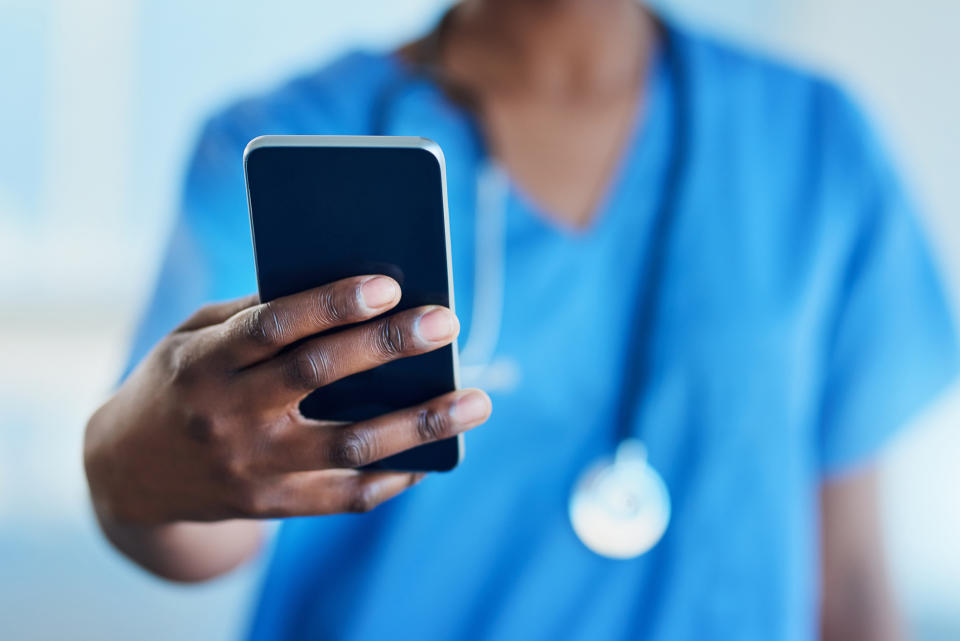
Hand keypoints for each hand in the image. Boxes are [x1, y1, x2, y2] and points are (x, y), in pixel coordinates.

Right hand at [84, 275, 490, 525]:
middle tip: (446, 323)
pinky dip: (393, 477)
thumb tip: (350, 293)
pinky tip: (432, 457)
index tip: (388, 284)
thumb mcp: (195, 336)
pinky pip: (344, 497)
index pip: (273, 326)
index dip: (331, 304)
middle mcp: (227, 415)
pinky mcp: (269, 504)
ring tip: (475, 401)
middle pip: (318, 376)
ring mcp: (251, 466)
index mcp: (204, 362)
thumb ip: (258, 315)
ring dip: (419, 423)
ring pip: (348, 445)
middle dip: (388, 346)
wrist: (125, 470)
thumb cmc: (178, 381)